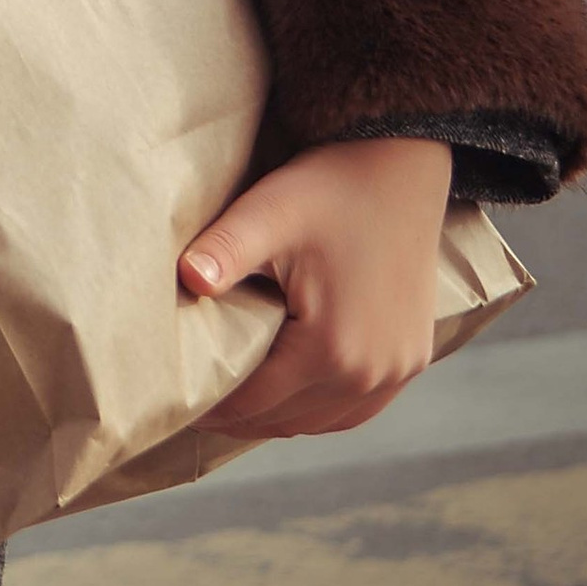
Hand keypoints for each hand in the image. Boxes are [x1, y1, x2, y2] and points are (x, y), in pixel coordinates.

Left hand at [181, 137, 452, 439]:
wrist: (401, 165)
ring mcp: (397, 371)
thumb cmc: (331, 187)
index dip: (210, 404)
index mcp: (331, 348)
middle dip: (239, 415)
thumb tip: (186, 279)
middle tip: (198, 401)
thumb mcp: (271, 212)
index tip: (175, 399)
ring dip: (278, 414)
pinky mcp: (411, 360)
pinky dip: (319, 407)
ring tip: (237, 397)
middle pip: (285, 418)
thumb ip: (226, 250)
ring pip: (320, 421)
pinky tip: (292, 390)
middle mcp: (370, 373)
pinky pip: (356, 408)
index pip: (253, 402)